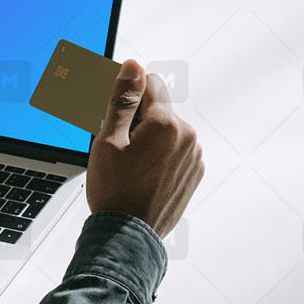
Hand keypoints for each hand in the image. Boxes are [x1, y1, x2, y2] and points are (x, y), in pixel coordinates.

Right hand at [86, 58, 203, 238]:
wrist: (128, 237)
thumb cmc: (115, 193)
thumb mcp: (108, 140)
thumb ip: (122, 99)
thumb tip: (133, 67)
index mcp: (166, 124)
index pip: (149, 83)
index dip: (128, 95)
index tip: (116, 116)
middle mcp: (187, 137)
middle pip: (159, 109)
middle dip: (138, 120)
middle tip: (119, 149)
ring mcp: (194, 157)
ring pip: (168, 131)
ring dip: (150, 139)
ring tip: (131, 167)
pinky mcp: (194, 174)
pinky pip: (176, 152)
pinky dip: (161, 157)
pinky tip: (144, 177)